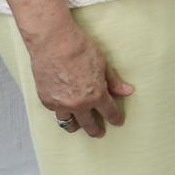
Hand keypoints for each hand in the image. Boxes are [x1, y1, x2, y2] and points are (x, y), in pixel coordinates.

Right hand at [27, 21, 134, 139]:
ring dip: (76, 126)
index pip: (109, 112)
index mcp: (96, 95)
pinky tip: (62, 109)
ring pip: (69, 123)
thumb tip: (127, 91)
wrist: (53, 41)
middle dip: (96, 130)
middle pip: (89, 124)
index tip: (117, 121)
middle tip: (98, 132)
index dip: (115, 118)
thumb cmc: (79, 48)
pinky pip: (56, 112)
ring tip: (78, 126)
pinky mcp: (47, 100)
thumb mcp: (102, 63)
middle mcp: (79, 104)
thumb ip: (113, 81)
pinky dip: (60, 111)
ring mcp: (61, 104)